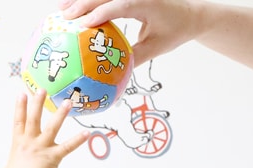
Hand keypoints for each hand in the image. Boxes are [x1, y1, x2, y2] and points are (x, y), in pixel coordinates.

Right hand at [0, 89, 87, 167]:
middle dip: (38, 103)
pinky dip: (78, 140)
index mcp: (19, 143)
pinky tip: (87, 133)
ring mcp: (42, 148)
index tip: (22, 94)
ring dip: (60, 114)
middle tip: (42, 89)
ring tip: (67, 102)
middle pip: (33, 118)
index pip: (18, 121)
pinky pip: (68, 147)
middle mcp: (29, 142)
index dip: (20, 107)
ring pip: (52, 127)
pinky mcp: (53, 157)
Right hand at [58, 0, 204, 65]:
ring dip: (80, 0)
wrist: (191, 13)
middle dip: (84, 4)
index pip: (122, 5)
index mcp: (148, 3)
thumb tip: (112, 74)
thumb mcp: (156, 47)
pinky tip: (72, 8)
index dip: (102, 13)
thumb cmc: (174, 31)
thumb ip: (135, 58)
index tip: (84, 24)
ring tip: (61, 11)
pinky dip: (89, 2)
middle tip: (65, 18)